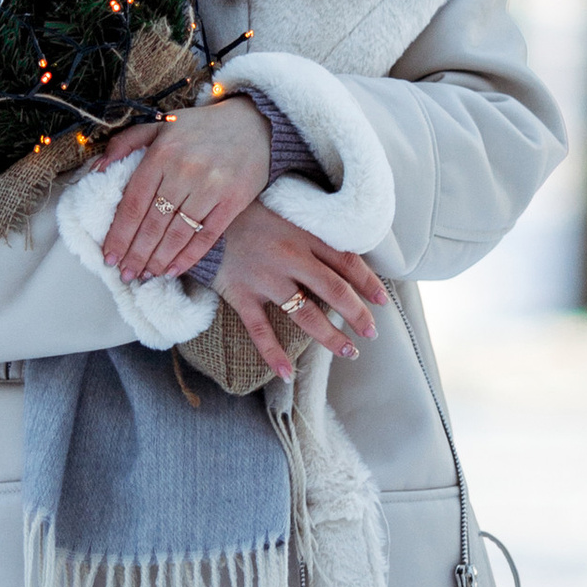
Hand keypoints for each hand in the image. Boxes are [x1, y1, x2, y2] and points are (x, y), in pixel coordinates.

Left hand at [97, 92, 271, 281]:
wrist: (254, 123)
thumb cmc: (202, 127)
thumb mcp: (160, 124)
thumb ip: (126, 142)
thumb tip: (97, 168)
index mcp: (162, 154)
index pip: (134, 203)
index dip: (119, 234)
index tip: (109, 255)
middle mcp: (184, 171)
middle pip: (153, 223)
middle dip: (135, 254)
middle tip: (125, 273)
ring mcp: (211, 187)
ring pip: (177, 233)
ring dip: (158, 259)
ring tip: (145, 275)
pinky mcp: (234, 200)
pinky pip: (206, 235)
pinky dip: (189, 257)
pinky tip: (173, 269)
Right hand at [211, 208, 385, 384]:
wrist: (203, 216)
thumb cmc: (249, 212)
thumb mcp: (288, 212)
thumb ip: (312, 232)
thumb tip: (343, 256)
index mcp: (304, 235)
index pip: (346, 261)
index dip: (368, 283)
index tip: (383, 302)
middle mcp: (289, 257)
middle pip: (333, 289)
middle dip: (357, 314)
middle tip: (371, 333)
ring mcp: (265, 278)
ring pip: (305, 314)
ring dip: (329, 336)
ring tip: (349, 351)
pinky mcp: (241, 294)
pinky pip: (260, 330)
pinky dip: (273, 354)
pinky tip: (286, 374)